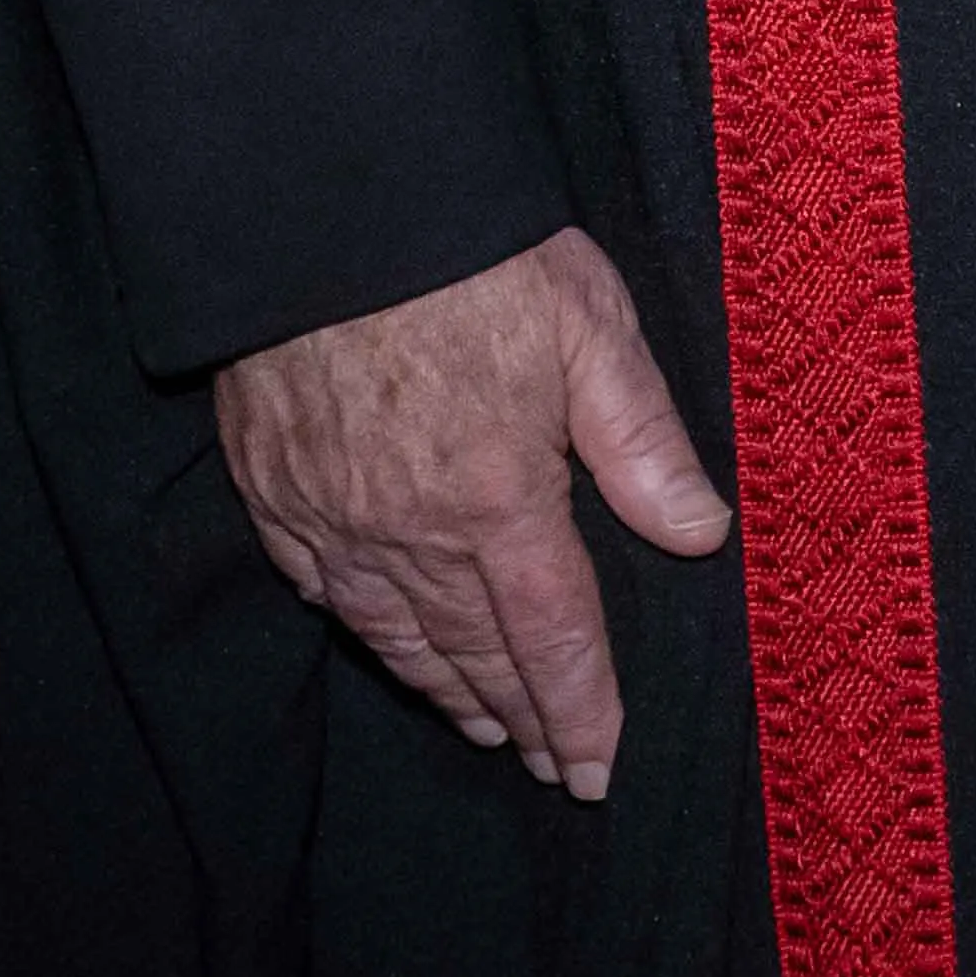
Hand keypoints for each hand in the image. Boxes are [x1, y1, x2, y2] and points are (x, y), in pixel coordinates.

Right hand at [213, 224, 729, 800]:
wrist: (317, 206)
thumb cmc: (469, 255)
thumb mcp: (589, 327)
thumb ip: (644, 442)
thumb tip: (701, 534)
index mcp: (499, 501)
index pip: (553, 637)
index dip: (580, 710)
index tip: (598, 770)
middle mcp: (410, 532)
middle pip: (476, 651)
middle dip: (521, 715)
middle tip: (553, 764)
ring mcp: (332, 517)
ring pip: (397, 634)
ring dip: (446, 688)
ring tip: (485, 725)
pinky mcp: (274, 489)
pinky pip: (324, 589)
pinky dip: (366, 631)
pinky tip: (385, 643)